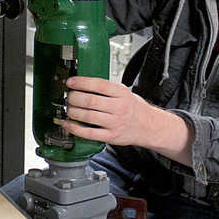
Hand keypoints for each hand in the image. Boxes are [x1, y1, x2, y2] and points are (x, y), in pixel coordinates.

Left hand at [60, 76, 194, 165]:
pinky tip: (68, 124)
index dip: (81, 83)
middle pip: (90, 101)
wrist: (150, 126)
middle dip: (74, 98)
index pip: (99, 85)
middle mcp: (119, 107)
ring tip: (68, 109)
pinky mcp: (111, 136)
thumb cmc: (134, 108)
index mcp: (122, 93)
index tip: (70, 82)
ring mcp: (115, 123)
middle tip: (68, 97)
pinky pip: (89, 133)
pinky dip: (75, 128)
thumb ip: (106, 89)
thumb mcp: (124, 92)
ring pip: (88, 116)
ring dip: (73, 112)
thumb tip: (82, 84)